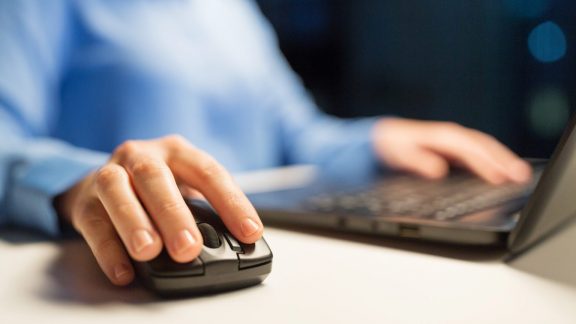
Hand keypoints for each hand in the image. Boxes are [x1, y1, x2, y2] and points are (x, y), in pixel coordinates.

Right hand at [55, 135, 262, 285]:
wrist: (104, 179)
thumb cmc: (157, 186)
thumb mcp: (185, 186)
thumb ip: (205, 210)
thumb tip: (233, 243)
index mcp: (177, 151)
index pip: (209, 172)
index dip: (231, 202)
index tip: (249, 232)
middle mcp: (143, 156)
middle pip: (156, 178)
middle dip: (173, 214)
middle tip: (188, 248)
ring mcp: (110, 173)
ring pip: (117, 190)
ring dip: (134, 222)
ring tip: (149, 252)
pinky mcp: (85, 200)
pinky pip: (93, 222)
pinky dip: (108, 249)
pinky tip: (124, 270)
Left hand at [372, 118, 531, 183]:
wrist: (384, 137)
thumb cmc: (392, 145)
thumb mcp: (400, 154)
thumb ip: (418, 161)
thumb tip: (438, 170)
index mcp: (442, 137)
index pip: (470, 149)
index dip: (486, 162)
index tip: (500, 176)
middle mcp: (452, 137)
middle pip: (484, 146)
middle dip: (504, 160)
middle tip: (522, 176)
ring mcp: (455, 142)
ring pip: (485, 148)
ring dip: (503, 160)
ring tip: (520, 175)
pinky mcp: (454, 149)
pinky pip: (479, 153)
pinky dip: (494, 161)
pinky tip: (502, 173)